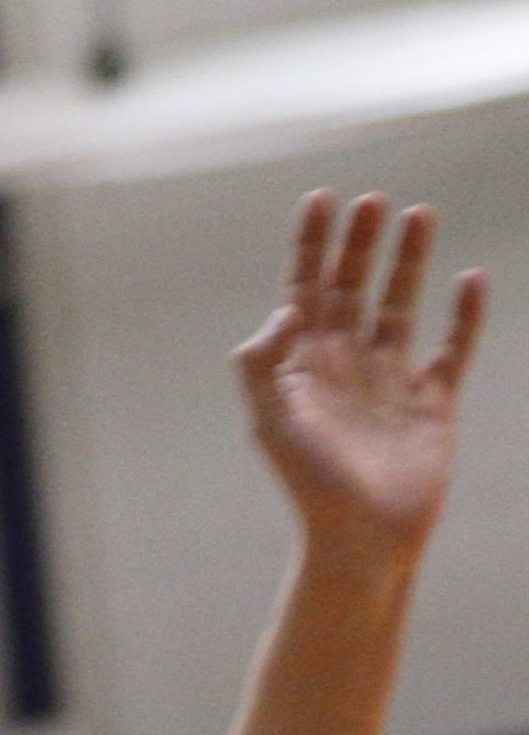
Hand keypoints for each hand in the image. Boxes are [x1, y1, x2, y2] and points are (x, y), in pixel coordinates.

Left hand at [238, 191, 484, 556]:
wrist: (363, 535)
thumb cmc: (310, 482)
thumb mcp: (270, 418)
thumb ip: (262, 362)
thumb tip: (286, 309)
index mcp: (304, 359)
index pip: (306, 286)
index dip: (313, 244)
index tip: (323, 199)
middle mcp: (346, 360)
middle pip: (353, 285)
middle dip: (362, 243)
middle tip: (374, 200)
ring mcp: (390, 378)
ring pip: (401, 304)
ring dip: (409, 262)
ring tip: (420, 214)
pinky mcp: (432, 402)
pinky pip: (451, 348)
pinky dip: (464, 315)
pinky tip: (472, 278)